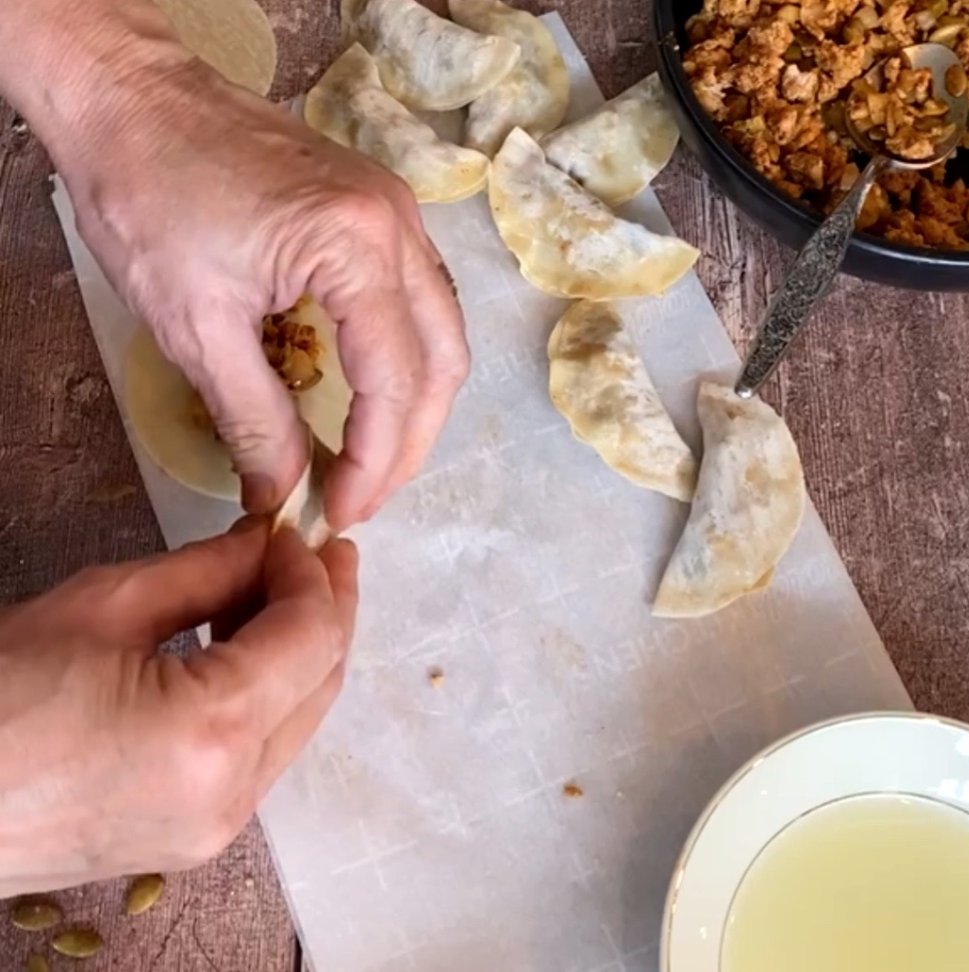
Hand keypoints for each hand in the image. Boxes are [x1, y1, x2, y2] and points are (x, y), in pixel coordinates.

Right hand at [0, 518, 356, 894]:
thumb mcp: (102, 607)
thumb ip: (206, 571)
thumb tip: (264, 545)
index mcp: (210, 732)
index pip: (310, 637)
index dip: (313, 575)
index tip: (295, 532)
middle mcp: (232, 793)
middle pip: (320, 682)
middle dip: (326, 609)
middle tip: (316, 553)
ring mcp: (217, 828)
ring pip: (298, 720)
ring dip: (299, 651)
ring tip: (276, 590)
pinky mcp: (196, 839)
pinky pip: (260, 754)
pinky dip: (266, 695)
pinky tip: (240, 649)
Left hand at [60, 37, 468, 526]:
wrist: (132, 100)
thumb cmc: (149, 199)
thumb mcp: (194, 325)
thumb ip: (252, 419)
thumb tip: (282, 494)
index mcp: (358, 248)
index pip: (396, 381)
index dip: (376, 461)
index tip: (339, 511)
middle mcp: (400, 225)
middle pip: (441, 360)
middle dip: (409, 443)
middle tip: (362, 495)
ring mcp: (398, 213)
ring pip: (440, 332)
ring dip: (414, 404)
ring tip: (373, 458)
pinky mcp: (379, 211)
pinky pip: (418, 301)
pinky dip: (403, 359)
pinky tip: (370, 393)